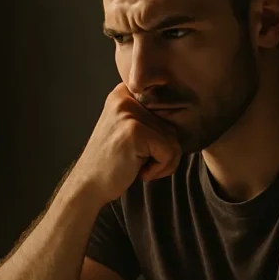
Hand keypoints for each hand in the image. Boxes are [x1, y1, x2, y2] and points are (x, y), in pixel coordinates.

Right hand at [66, 84, 181, 205]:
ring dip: (164, 162)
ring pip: (174, 138)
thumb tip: (191, 113)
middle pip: (173, 124)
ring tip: (140, 167)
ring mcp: (128, 113)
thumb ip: (152, 118)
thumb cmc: (114, 163)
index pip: (168, 109)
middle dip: (164, 151)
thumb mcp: (130, 130)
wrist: (87, 186)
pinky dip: (161, 168)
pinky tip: (140, 172)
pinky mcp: (134, 131)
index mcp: (124, 93)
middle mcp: (125, 97)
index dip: (163, 136)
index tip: (143, 149)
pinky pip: (169, 151)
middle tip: (142, 163)